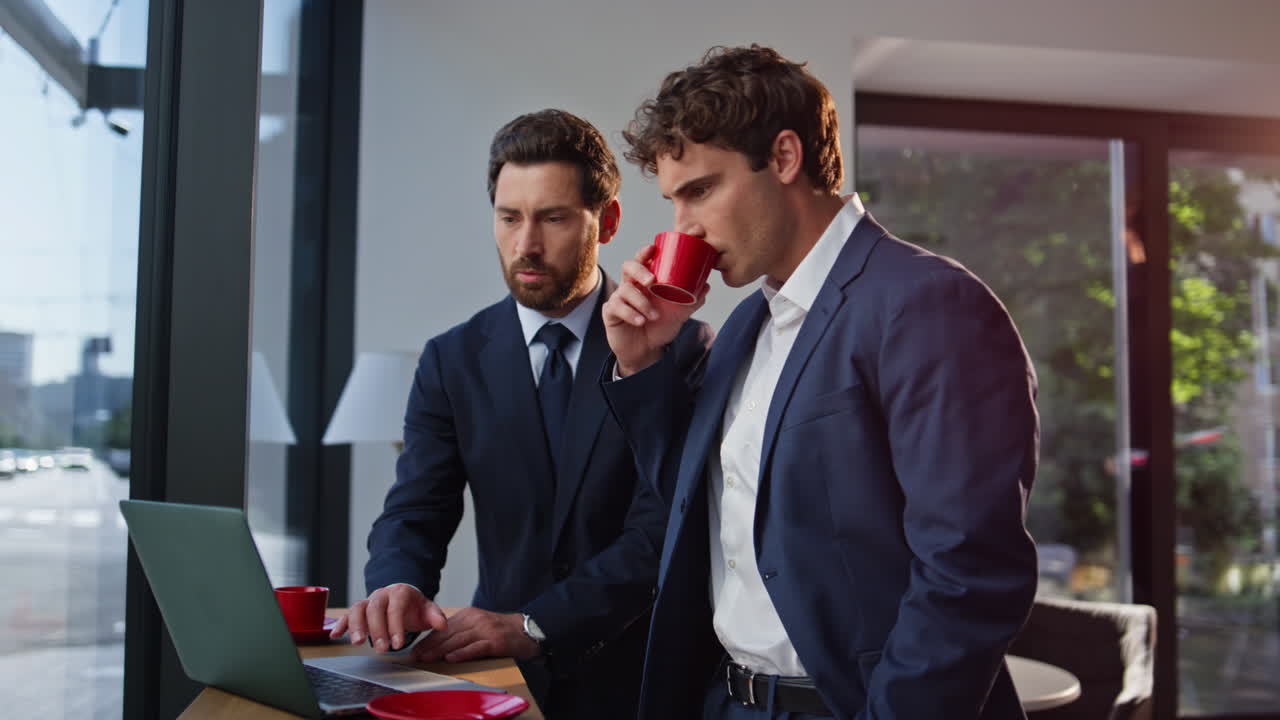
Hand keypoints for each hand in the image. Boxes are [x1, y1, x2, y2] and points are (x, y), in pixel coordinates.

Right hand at [330, 584, 447, 651]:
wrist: (403, 598)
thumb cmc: (415, 606)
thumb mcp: (428, 609)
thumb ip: (435, 616)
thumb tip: (441, 625)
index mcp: (400, 592)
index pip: (396, 607)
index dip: (395, 625)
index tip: (398, 643)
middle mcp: (381, 595)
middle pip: (374, 608)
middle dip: (377, 630)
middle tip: (382, 649)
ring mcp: (368, 602)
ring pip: (357, 609)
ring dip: (355, 626)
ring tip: (357, 643)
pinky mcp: (358, 611)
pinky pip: (346, 615)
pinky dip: (340, 624)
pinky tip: (335, 635)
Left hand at [410, 607, 538, 662]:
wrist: (525, 630)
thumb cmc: (500, 630)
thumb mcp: (478, 624)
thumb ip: (460, 630)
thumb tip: (439, 643)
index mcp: (469, 614)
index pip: (444, 627)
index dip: (429, 639)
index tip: (417, 648)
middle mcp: (475, 620)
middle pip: (448, 633)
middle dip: (430, 646)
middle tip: (417, 656)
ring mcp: (485, 630)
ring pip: (458, 640)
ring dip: (440, 650)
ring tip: (428, 658)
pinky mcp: (495, 641)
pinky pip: (475, 648)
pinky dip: (462, 653)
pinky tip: (451, 658)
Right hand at [603, 244, 708, 376]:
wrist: (646, 351)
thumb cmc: (659, 327)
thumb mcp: (679, 314)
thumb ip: (692, 300)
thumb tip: (706, 286)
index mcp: (647, 279)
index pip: (647, 257)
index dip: (650, 249)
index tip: (654, 247)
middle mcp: (633, 284)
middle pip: (629, 265)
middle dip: (640, 269)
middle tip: (652, 281)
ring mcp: (620, 297)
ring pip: (625, 289)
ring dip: (641, 302)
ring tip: (653, 316)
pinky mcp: (611, 311)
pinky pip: (617, 307)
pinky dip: (631, 314)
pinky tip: (640, 321)